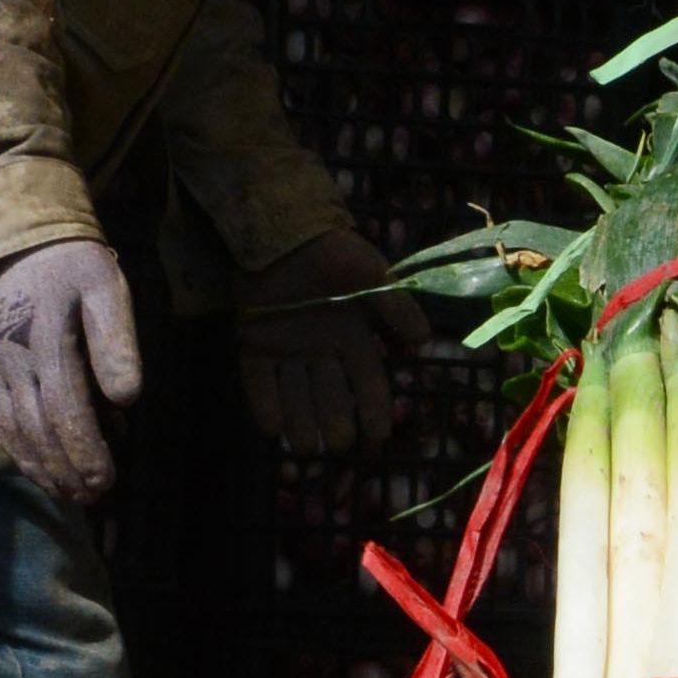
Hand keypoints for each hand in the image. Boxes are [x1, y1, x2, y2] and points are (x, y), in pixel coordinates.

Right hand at [0, 240, 142, 502]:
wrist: (18, 244)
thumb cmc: (74, 269)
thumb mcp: (107, 289)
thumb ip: (117, 342)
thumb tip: (128, 399)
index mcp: (44, 336)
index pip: (65, 407)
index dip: (85, 449)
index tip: (107, 480)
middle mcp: (9, 355)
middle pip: (37, 426)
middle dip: (65, 469)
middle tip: (92, 498)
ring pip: (12, 429)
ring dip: (40, 468)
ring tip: (68, 495)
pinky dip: (16, 449)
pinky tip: (38, 470)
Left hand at [238, 224, 429, 457]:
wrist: (285, 228)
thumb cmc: (334, 253)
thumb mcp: (373, 277)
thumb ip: (398, 310)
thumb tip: (424, 344)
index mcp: (352, 338)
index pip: (368, 384)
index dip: (374, 411)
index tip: (378, 437)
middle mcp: (320, 351)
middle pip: (331, 397)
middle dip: (336, 423)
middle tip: (340, 444)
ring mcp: (286, 349)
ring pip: (296, 395)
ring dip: (302, 424)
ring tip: (308, 448)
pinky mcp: (254, 343)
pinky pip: (258, 380)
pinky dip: (264, 404)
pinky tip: (272, 430)